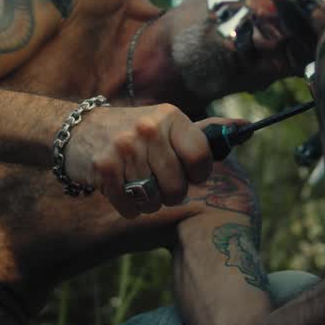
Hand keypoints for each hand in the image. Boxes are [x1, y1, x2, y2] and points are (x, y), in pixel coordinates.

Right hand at [64, 104, 234, 217]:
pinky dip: (128, 208)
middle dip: (171, 193)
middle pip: (177, 186)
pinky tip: (122, 191)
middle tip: (160, 183)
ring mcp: (124, 148)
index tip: (191, 174)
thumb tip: (246, 128)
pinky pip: (129, 207)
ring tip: (139, 185)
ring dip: (148, 202)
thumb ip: (204, 131)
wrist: (78, 130)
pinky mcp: (104, 167)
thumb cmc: (132, 131)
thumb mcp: (167, 123)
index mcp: (170, 117)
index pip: (201, 157)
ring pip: (153, 200)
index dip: (199, 175)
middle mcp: (148, 129)